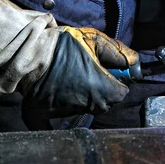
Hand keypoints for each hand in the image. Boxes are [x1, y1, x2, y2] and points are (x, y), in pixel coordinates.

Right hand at [23, 27, 138, 116]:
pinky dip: (56, 117)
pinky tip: (57, 105)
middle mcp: (86, 104)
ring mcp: (66, 111)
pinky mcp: (45, 114)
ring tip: (71, 77)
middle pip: (105, 103)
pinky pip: (54, 122)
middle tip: (90, 73)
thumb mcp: (96, 40)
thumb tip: (135, 63)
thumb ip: (119, 53)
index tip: (110, 73)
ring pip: (84, 107)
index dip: (118, 82)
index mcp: (101, 89)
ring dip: (83, 96)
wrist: (29, 50)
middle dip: (103, 90)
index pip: (121, 94)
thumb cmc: (64, 45)